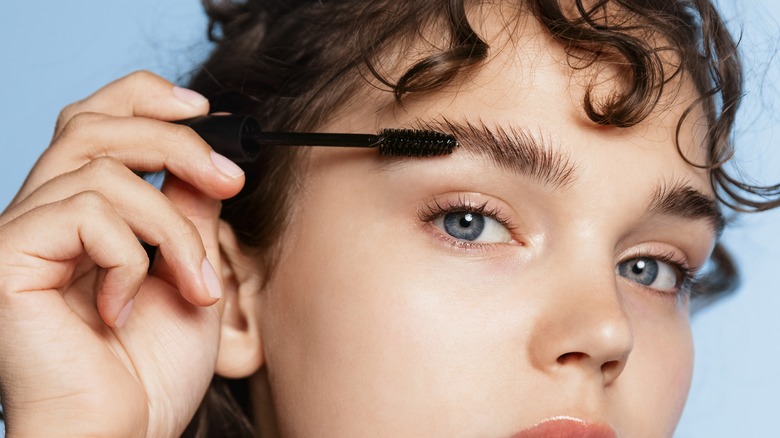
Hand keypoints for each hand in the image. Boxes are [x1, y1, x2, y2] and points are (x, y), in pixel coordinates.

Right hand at [0, 71, 244, 436]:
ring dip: (173, 230)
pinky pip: (86, 214)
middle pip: (94, 125)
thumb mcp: (189, 270)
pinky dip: (132, 259)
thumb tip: (204, 160)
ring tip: (197, 287)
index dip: (145, 98)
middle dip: (175, 143)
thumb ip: (187, 210)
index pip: (96, 121)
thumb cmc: (151, 367)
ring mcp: (23, 234)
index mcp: (82, 212)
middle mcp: (43, 214)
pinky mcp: (9, 259)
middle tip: (231, 183)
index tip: (207, 112)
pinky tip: (126, 308)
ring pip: (105, 173)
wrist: (123, 434)